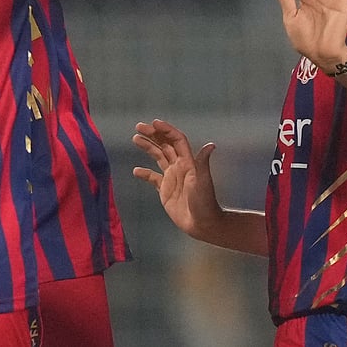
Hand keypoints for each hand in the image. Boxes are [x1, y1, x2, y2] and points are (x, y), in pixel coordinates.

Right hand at [132, 119, 219, 238]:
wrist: (202, 223)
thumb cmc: (205, 202)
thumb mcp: (203, 181)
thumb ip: (203, 163)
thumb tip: (211, 145)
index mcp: (188, 162)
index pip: (176, 140)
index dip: (166, 130)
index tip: (153, 123)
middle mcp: (179, 166)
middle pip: (165, 145)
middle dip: (153, 134)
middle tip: (138, 126)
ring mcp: (172, 177)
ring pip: (158, 157)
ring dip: (148, 147)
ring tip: (135, 138)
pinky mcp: (165, 190)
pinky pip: (153, 178)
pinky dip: (144, 173)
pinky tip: (136, 171)